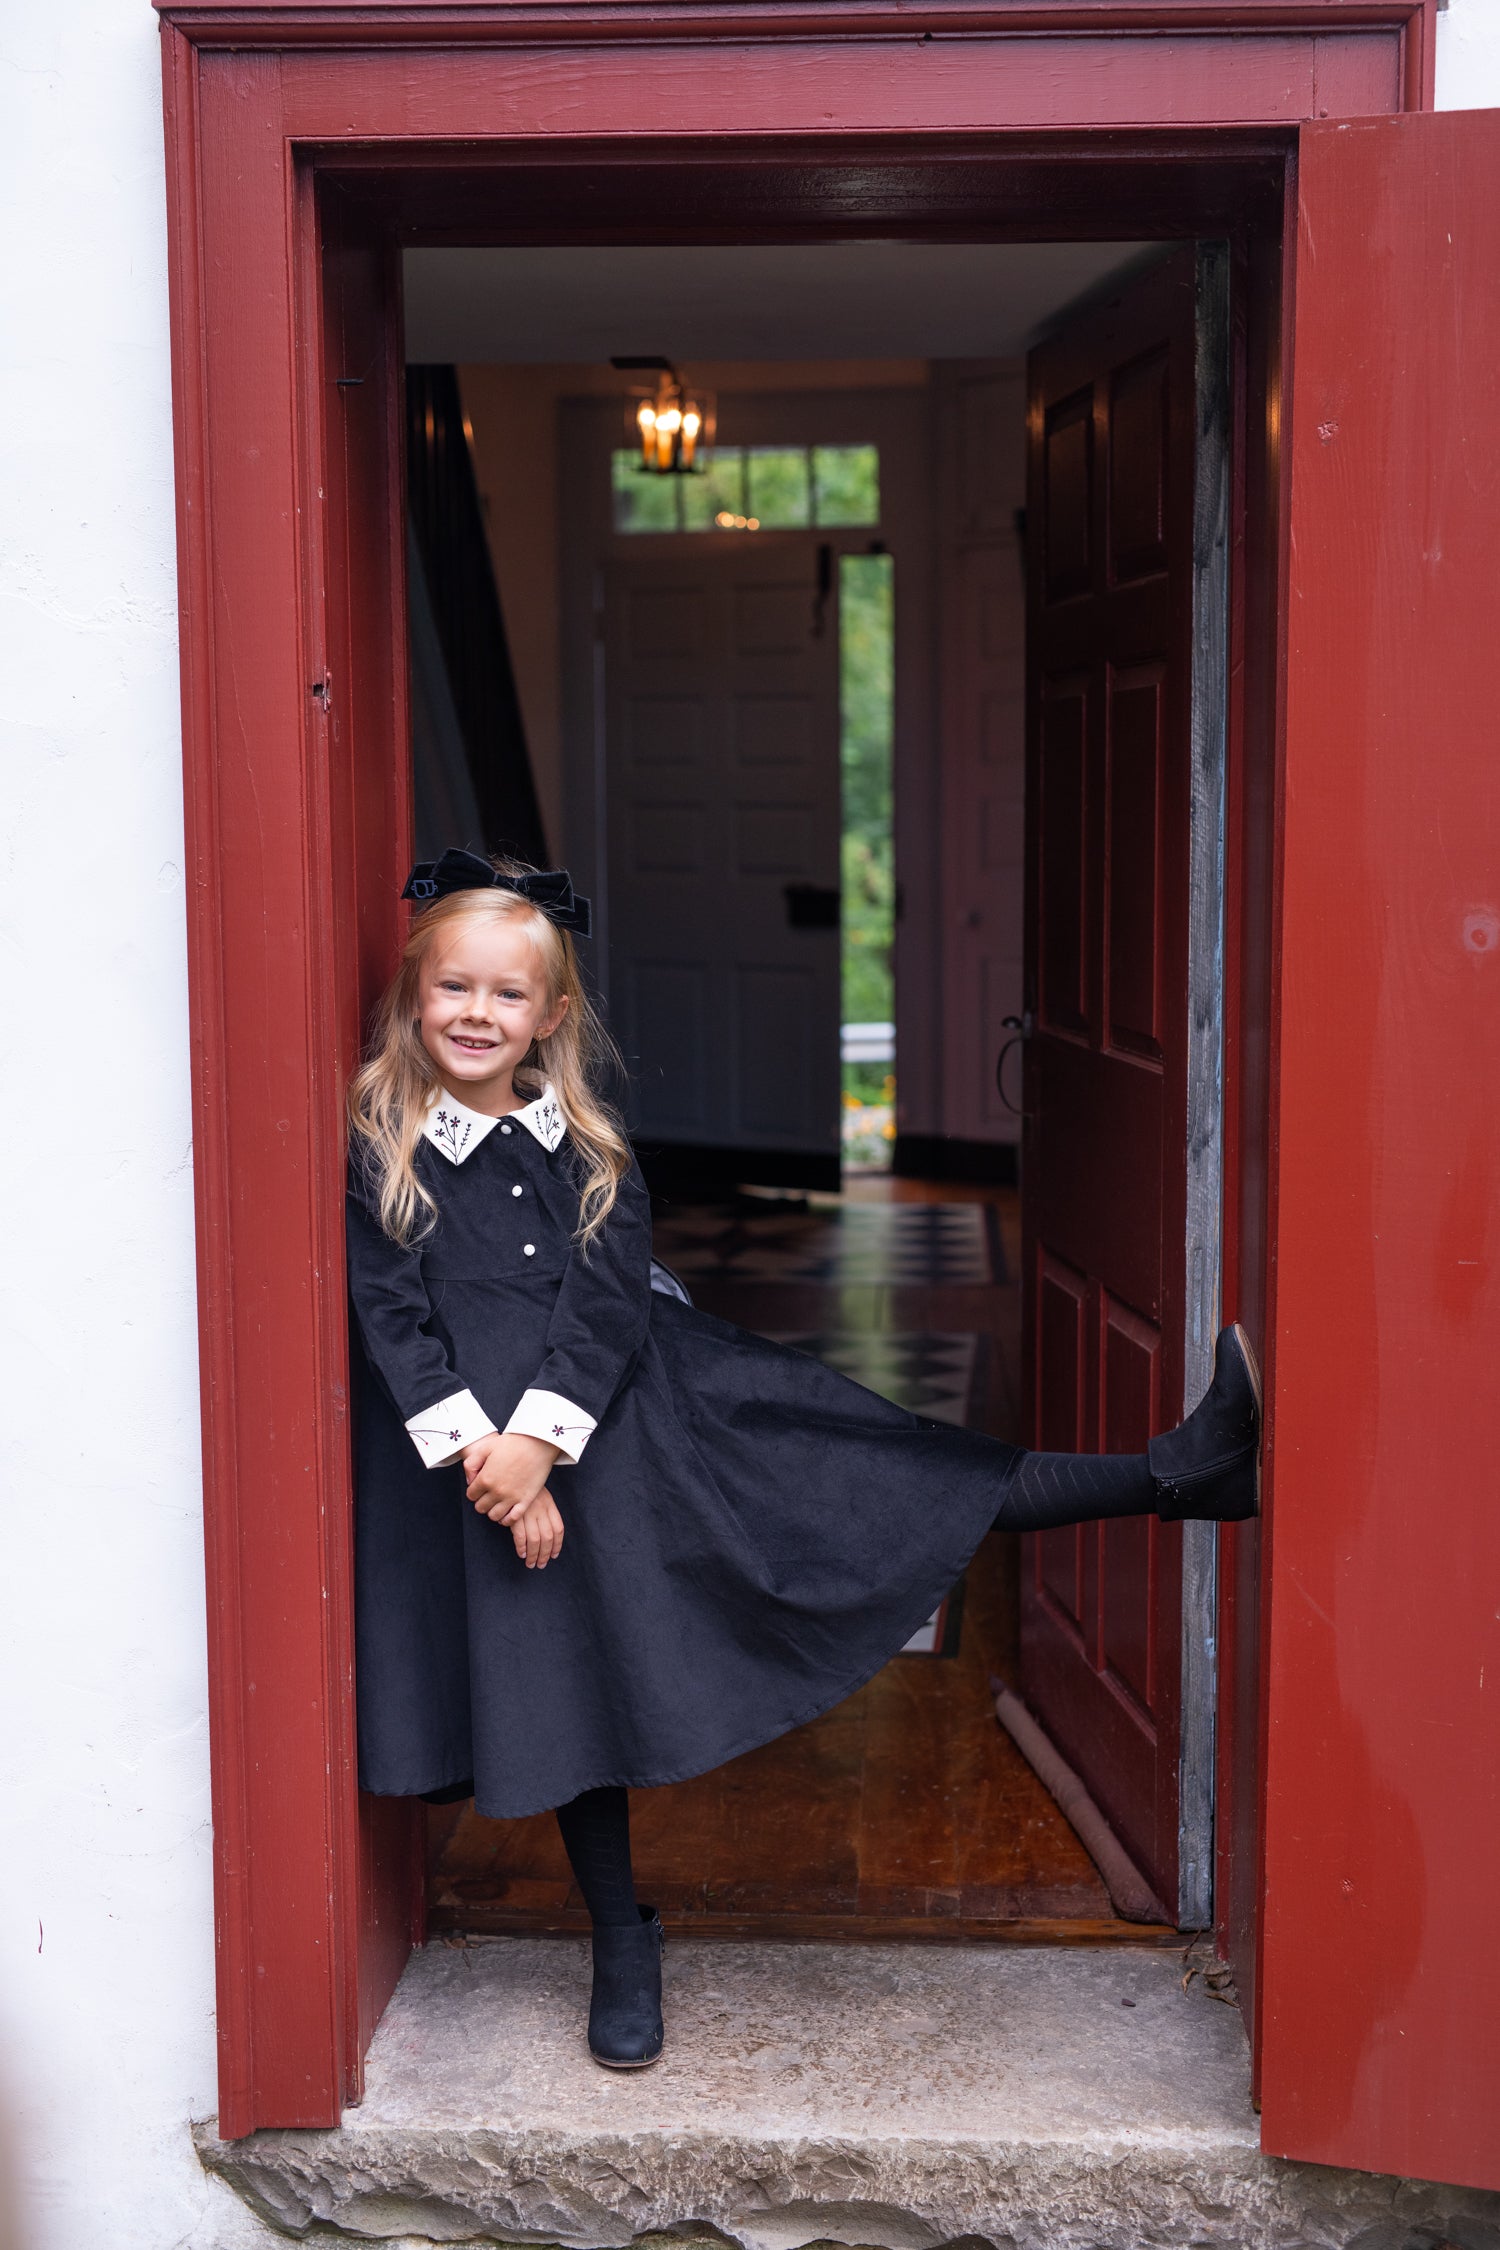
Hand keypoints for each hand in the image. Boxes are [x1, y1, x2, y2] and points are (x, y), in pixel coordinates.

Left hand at [462, 1432, 564, 1566]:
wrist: (537, 1443)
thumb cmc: (512, 1443)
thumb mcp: (486, 1447)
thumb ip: (471, 1464)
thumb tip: (470, 1481)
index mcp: (485, 1478)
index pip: (471, 1495)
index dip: (474, 1491)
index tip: (480, 1487)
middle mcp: (496, 1491)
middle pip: (481, 1507)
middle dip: (482, 1501)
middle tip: (488, 1494)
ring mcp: (511, 1498)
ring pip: (494, 1516)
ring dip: (492, 1511)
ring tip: (497, 1502)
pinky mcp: (525, 1501)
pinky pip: (511, 1519)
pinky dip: (506, 1519)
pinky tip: (506, 1512)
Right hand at [498, 1484, 564, 1568]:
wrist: (514, 1467)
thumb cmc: (524, 1482)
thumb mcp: (539, 1493)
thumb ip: (544, 1510)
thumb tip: (546, 1531)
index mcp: (549, 1504)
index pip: (558, 1529)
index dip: (557, 1545)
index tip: (554, 1555)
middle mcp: (541, 1509)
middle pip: (548, 1537)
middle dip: (545, 1554)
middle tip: (541, 1564)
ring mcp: (529, 1512)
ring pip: (535, 1540)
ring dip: (534, 1555)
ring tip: (531, 1563)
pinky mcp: (515, 1514)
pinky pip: (521, 1536)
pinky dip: (522, 1547)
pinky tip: (521, 1553)